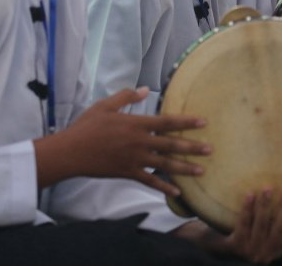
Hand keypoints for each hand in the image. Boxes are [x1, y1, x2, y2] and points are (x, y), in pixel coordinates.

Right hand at [34, 87, 210, 194]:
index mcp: (136, 123)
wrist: (71, 151)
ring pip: (165, 165)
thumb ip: (126, 96)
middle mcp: (140, 142)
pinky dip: (164, 187)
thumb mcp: (106, 105)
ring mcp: (135, 159)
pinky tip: (178, 192)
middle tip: (210, 149)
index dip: (186, 122)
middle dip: (192, 147)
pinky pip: (150, 182)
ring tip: (201, 170)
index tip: (203, 122)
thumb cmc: (87, 126)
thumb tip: (145, 89)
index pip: (167, 122)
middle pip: (171, 144)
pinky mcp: (128, 173)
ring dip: (184, 168)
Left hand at [174, 189, 281, 263]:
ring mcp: (251, 252)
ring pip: (262, 225)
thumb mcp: (265, 232)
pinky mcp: (236, 246)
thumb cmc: (247, 233)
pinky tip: (249, 195)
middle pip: (280, 230)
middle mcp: (267, 254)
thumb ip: (277, 220)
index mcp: (278, 250)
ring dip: (265, 205)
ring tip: (267, 188)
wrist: (216, 246)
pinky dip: (247, 209)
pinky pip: (244, 224)